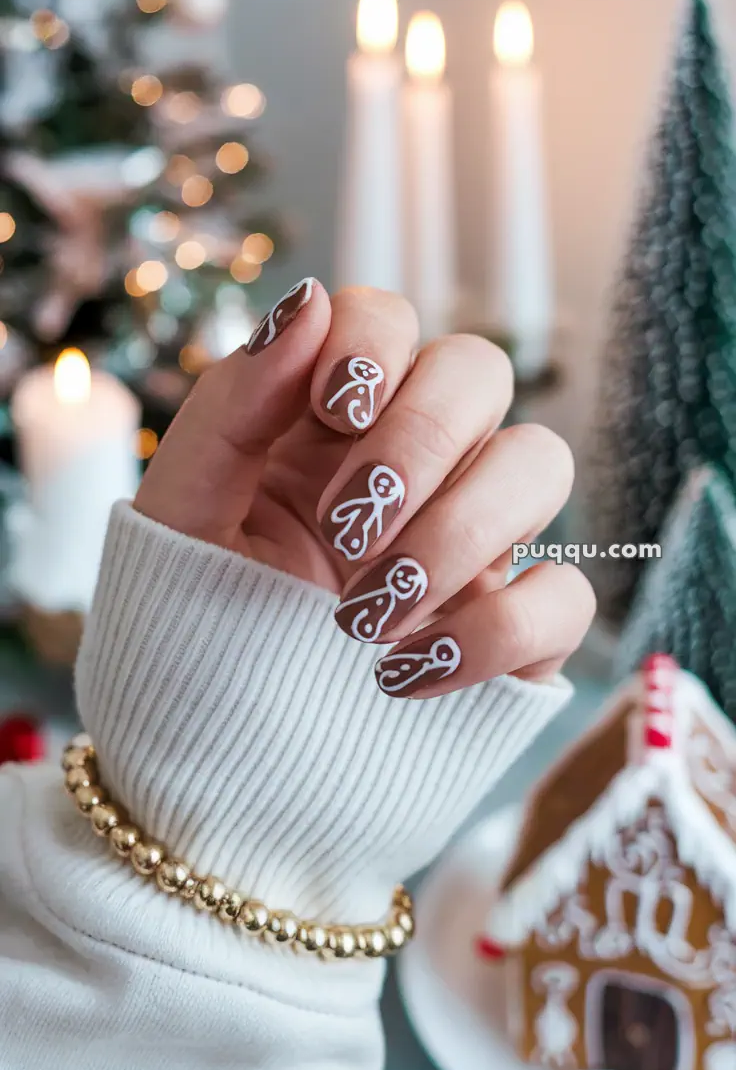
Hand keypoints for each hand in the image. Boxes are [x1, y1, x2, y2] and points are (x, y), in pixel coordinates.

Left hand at [136, 278, 593, 697]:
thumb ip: (232, 405)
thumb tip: (308, 299)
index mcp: (325, 423)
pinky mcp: (515, 631)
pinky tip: (404, 675)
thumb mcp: (180, 515)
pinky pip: (565, 593)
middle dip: (419, 440)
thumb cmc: (189, 631)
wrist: (214, 770)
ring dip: (456, 533)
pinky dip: (491, 632)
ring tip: (362, 616)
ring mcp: (471, 542)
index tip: (330, 413)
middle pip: (479, 369)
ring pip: (541, 462)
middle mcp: (411, 466)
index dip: (373, 347)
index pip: (387, 318)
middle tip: (344, 532)